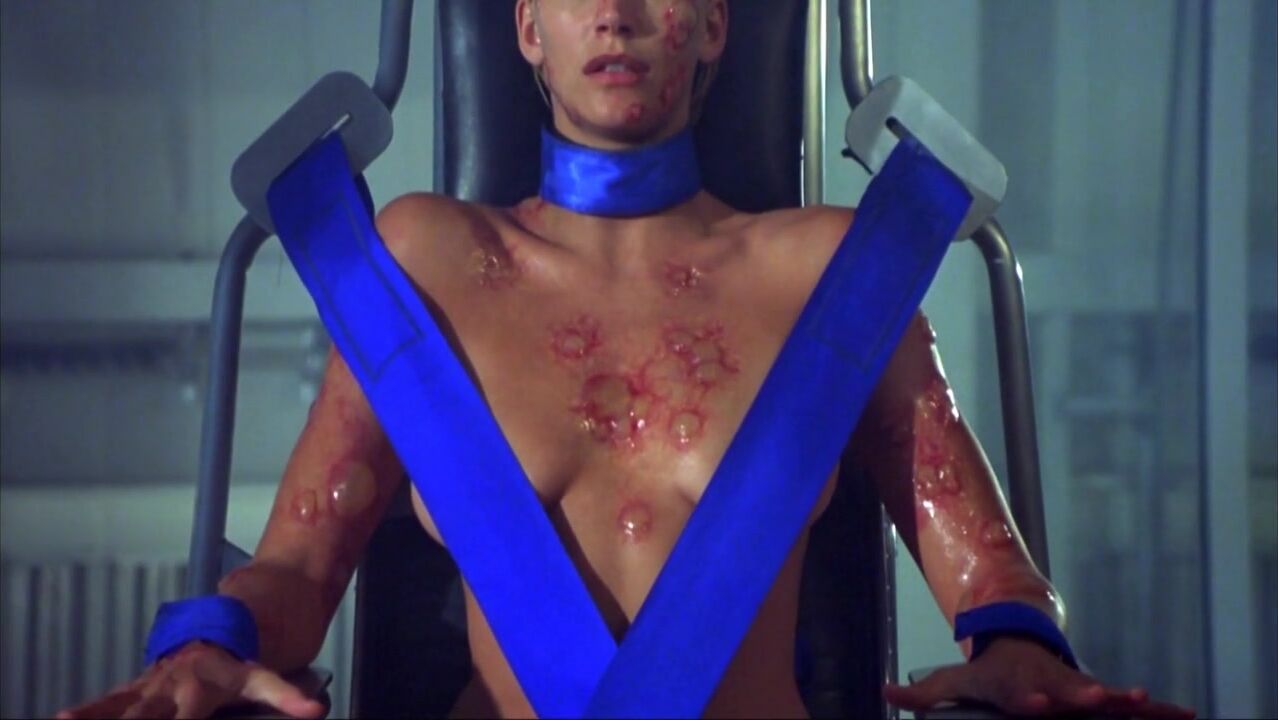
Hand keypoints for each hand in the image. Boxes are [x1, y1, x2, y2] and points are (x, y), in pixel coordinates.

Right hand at [55, 641, 326, 718]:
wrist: (218, 631)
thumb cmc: (239, 662)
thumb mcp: (264, 678)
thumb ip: (286, 696)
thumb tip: (315, 710)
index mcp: (199, 689)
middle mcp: (169, 689)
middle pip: (144, 716)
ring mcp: (150, 687)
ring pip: (118, 707)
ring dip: (94, 716)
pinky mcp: (136, 688)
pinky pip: (107, 701)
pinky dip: (85, 709)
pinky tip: (61, 717)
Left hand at [884, 636, 1196, 718]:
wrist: (1019, 644)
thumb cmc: (985, 674)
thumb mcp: (950, 681)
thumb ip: (920, 693)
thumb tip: (883, 690)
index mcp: (1017, 686)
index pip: (1022, 694)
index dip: (1028, 700)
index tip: (1036, 704)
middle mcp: (1052, 686)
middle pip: (1070, 693)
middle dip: (1088, 697)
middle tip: (1106, 700)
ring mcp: (1078, 690)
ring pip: (1110, 698)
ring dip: (1135, 704)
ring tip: (1158, 704)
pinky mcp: (1100, 699)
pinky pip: (1133, 709)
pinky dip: (1160, 710)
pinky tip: (1190, 714)